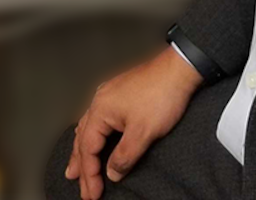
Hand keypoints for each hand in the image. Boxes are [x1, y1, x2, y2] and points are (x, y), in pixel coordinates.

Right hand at [65, 46, 203, 198]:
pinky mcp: (119, 93)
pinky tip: (94, 138)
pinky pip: (97, 119)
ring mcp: (109, 95)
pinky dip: (93, 135)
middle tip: (82, 189)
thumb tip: (112, 173)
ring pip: (88, 129)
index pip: (88, 150)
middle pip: (83, 140)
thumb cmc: (162, 94)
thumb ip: (124, 156)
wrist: (179, 68)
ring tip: (76, 168)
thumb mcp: (143, 133)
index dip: (90, 174)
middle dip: (81, 167)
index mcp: (100, 110)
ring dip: (82, 151)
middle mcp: (100, 101)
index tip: (93, 193)